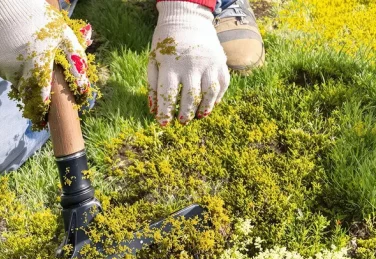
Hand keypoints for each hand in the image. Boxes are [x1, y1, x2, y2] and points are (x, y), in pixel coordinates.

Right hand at [0, 0, 93, 127]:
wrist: (2, 4)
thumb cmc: (38, 17)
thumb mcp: (63, 34)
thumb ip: (75, 59)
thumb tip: (85, 84)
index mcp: (39, 65)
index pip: (43, 97)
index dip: (45, 109)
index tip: (46, 118)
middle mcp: (19, 71)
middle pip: (28, 94)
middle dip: (34, 99)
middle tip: (38, 102)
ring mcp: (3, 68)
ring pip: (16, 82)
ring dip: (23, 79)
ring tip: (27, 61)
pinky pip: (4, 71)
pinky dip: (10, 67)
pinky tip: (13, 52)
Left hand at [147, 1, 229, 125]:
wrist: (187, 19)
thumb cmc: (166, 43)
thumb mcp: (154, 61)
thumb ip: (153, 86)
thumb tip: (154, 111)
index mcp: (171, 65)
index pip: (168, 94)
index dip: (166, 112)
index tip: (164, 124)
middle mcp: (191, 65)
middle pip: (190, 97)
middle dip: (185, 113)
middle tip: (182, 122)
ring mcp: (208, 63)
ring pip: (209, 94)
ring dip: (204, 109)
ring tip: (198, 117)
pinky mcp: (220, 62)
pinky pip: (222, 85)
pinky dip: (217, 98)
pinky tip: (210, 105)